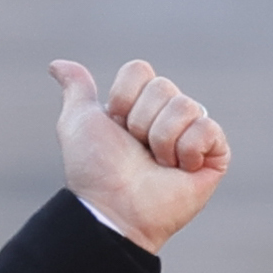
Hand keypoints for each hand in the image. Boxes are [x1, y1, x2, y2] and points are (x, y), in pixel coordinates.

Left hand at [54, 57, 228, 251]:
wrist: (113, 208)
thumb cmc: (94, 170)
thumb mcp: (78, 123)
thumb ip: (76, 89)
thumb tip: (57, 64)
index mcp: (139, 105)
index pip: (140, 71)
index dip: (123, 98)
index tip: (115, 126)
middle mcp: (168, 116)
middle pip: (164, 86)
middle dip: (142, 122)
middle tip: (137, 150)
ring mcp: (193, 135)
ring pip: (186, 106)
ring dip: (161, 139)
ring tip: (156, 164)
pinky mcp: (215, 155)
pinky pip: (207, 128)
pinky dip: (187, 150)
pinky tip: (178, 170)